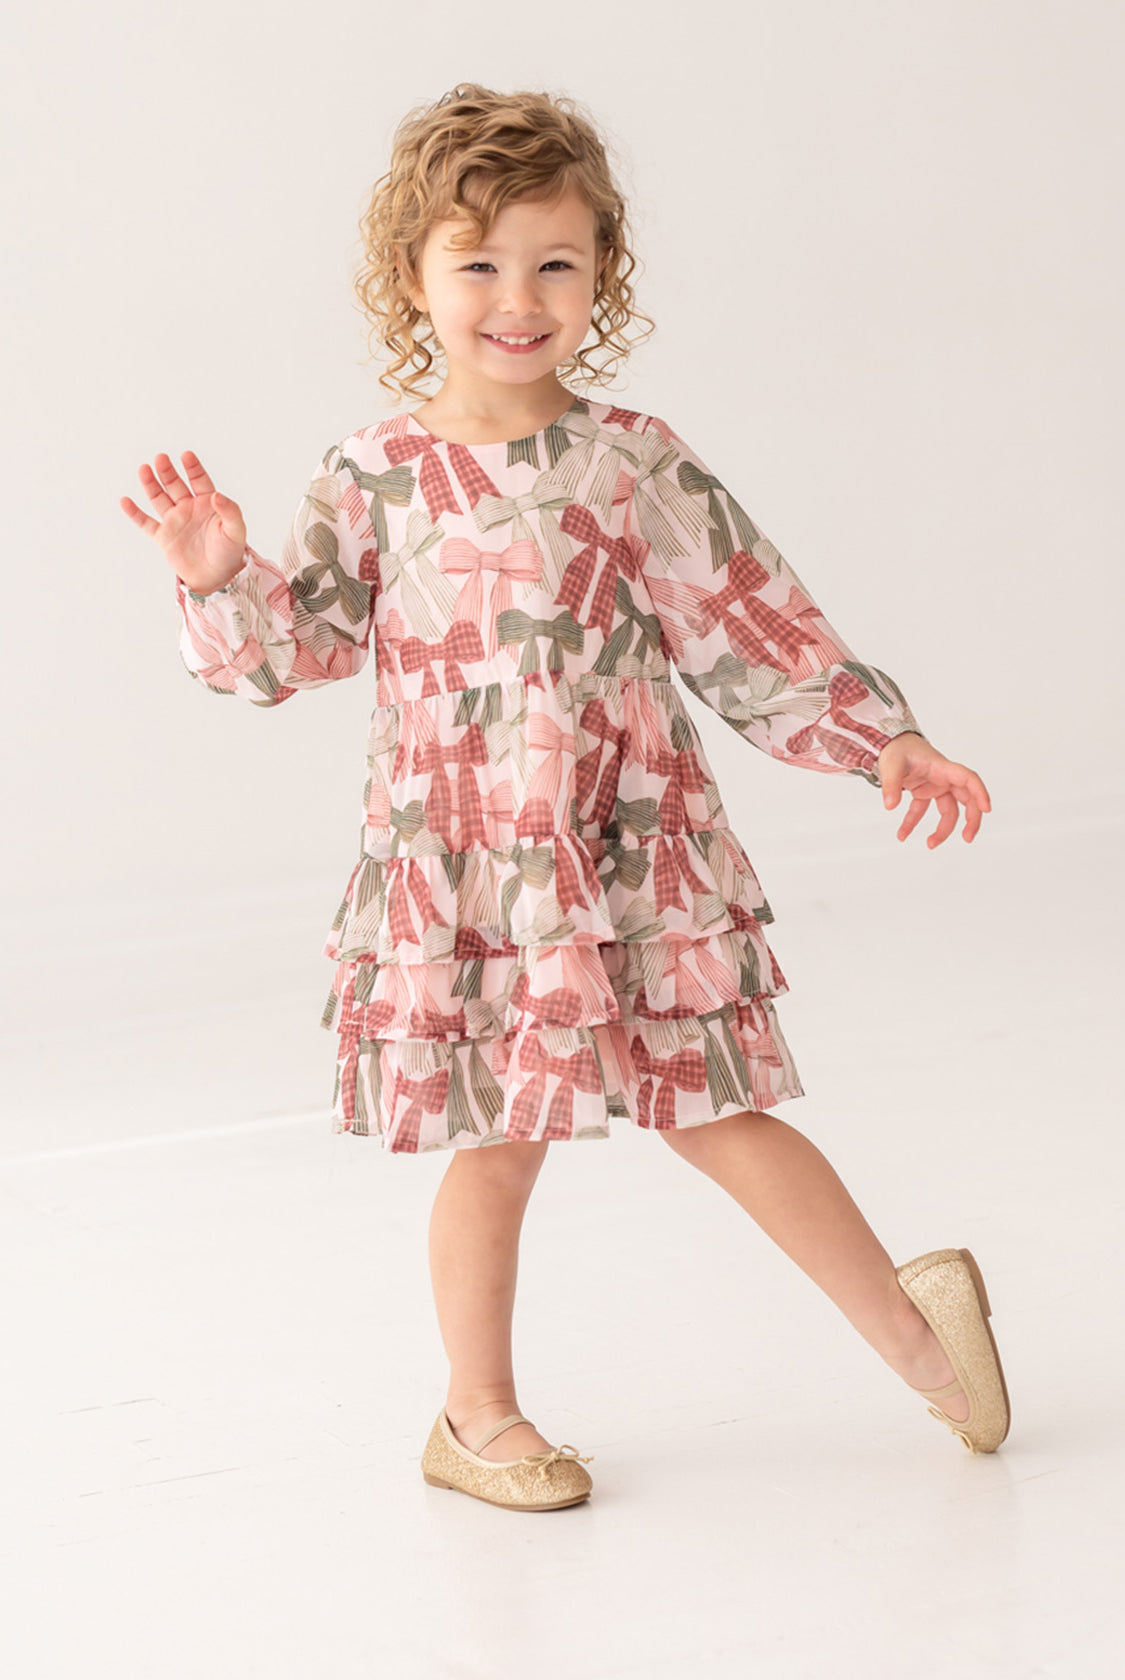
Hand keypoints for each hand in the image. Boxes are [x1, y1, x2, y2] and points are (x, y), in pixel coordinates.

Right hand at [120, 450, 247, 595]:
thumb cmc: (230, 553)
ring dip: (151, 484)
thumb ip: (230, 511)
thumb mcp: (236, 531)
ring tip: (144, 469)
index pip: (199, 480)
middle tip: (161, 458)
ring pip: (159, 498)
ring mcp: (175, 521)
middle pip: (175, 485)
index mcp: (207, 504)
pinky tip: (125, 500)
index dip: (192, 468)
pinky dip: (134, 513)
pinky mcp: (164, 537)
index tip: (186, 455)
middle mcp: (189, 509)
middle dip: (168, 472)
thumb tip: (217, 495)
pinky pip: (146, 523)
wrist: (217, 578)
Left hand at [876, 732, 990, 847]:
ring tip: (930, 845)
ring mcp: (935, 786)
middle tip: (967, 838)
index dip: (980, 793)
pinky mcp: (924, 792)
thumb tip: (890, 806)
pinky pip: (923, 812)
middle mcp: (943, 778)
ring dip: (942, 829)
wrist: (890, 742)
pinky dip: (913, 823)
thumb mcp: (891, 765)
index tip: (987, 809)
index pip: (968, 779)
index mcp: (942, 768)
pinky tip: (902, 835)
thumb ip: (891, 785)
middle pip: (966, 800)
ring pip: (948, 811)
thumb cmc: (896, 749)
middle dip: (971, 820)